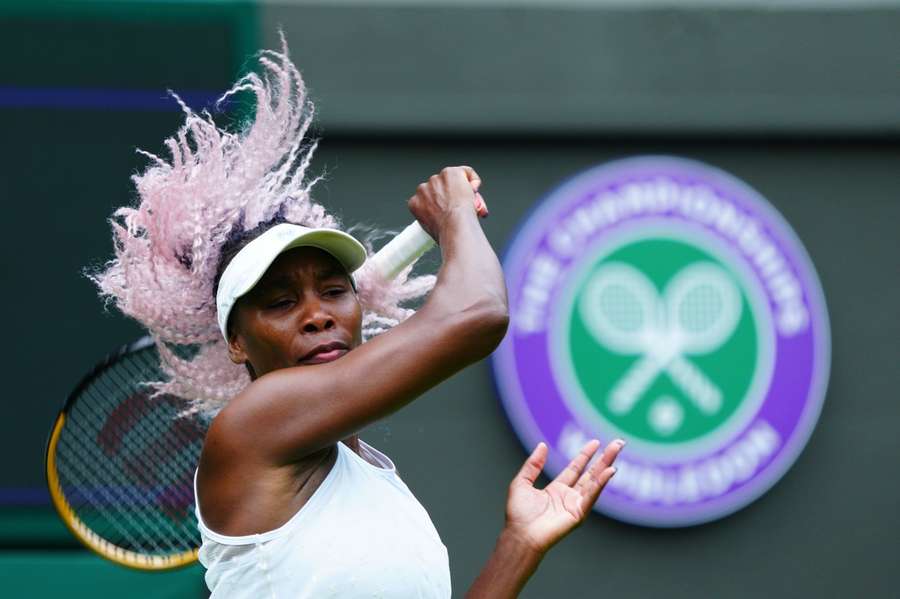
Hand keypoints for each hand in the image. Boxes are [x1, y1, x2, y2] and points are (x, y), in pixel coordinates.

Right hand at [408, 166, 487, 240]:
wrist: (454, 225)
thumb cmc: (446, 232)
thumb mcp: (432, 229)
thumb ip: (434, 218)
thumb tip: (444, 219)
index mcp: (415, 203)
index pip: (429, 198)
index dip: (442, 203)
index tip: (450, 211)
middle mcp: (423, 188)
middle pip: (440, 188)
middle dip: (452, 195)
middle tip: (463, 208)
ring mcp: (436, 179)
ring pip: (453, 180)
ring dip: (463, 189)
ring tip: (471, 203)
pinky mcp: (450, 173)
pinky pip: (466, 172)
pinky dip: (473, 180)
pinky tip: (475, 190)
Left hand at [504, 439, 624, 554]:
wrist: (520, 534)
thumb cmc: (518, 514)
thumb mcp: (522, 482)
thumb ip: (533, 464)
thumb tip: (543, 445)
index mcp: (557, 489)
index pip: (575, 469)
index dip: (585, 455)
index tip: (595, 442)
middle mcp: (569, 496)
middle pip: (590, 473)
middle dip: (604, 458)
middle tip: (618, 443)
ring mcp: (576, 505)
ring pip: (594, 481)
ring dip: (607, 465)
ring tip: (617, 449)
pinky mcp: (579, 514)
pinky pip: (591, 495)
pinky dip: (601, 483)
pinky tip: (609, 471)